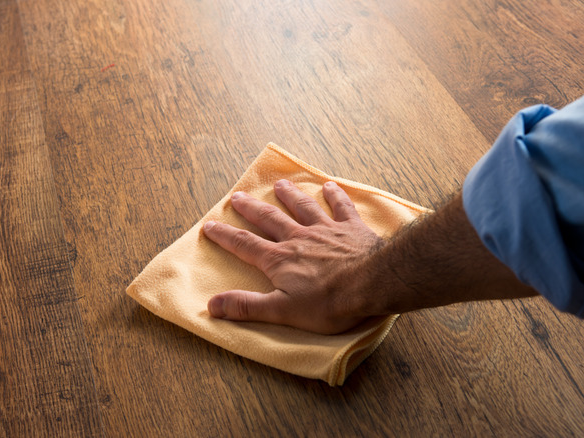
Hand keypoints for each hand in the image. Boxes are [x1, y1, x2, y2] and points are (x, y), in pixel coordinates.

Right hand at [202, 179, 382, 333]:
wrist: (373, 283)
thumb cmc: (329, 302)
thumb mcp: (282, 311)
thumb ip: (247, 306)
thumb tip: (212, 305)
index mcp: (279, 259)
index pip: (244, 245)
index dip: (225, 235)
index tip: (210, 225)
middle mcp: (298, 238)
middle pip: (269, 219)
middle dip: (251, 209)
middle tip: (237, 197)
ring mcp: (326, 230)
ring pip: (303, 207)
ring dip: (290, 195)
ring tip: (280, 185)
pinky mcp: (352, 229)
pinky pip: (341, 208)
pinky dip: (335, 196)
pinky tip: (330, 186)